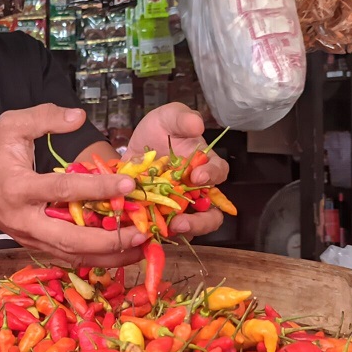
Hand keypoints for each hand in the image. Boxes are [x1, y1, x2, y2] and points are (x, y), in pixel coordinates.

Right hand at [0, 104, 147, 265]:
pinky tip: (124, 253)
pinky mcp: (37, 247)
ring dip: (110, 255)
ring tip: (143, 247)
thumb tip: (79, 117)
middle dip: (109, 238)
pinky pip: (70, 258)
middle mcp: (26, 220)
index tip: (128, 183)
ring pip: (73, 255)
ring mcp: (31, 238)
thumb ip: (44, 117)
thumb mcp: (10, 126)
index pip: (63, 190)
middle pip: (70, 238)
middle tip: (143, 232)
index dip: (97, 187)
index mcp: (19, 188)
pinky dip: (98, 259)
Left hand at [125, 103, 229, 238]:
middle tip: (184, 219)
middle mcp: (196, 191)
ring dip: (183, 231)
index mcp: (205, 166)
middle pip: (211, 214)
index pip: (219, 173)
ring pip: (190, 228)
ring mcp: (179, 207)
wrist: (132, 146)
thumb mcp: (169, 117)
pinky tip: (146, 231)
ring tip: (169, 229)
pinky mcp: (159, 217)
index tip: (198, 176)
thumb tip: (197, 126)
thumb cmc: (159, 130)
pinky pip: (162, 231)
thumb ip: (183, 118)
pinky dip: (156, 233)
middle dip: (201, 221)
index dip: (212, 175)